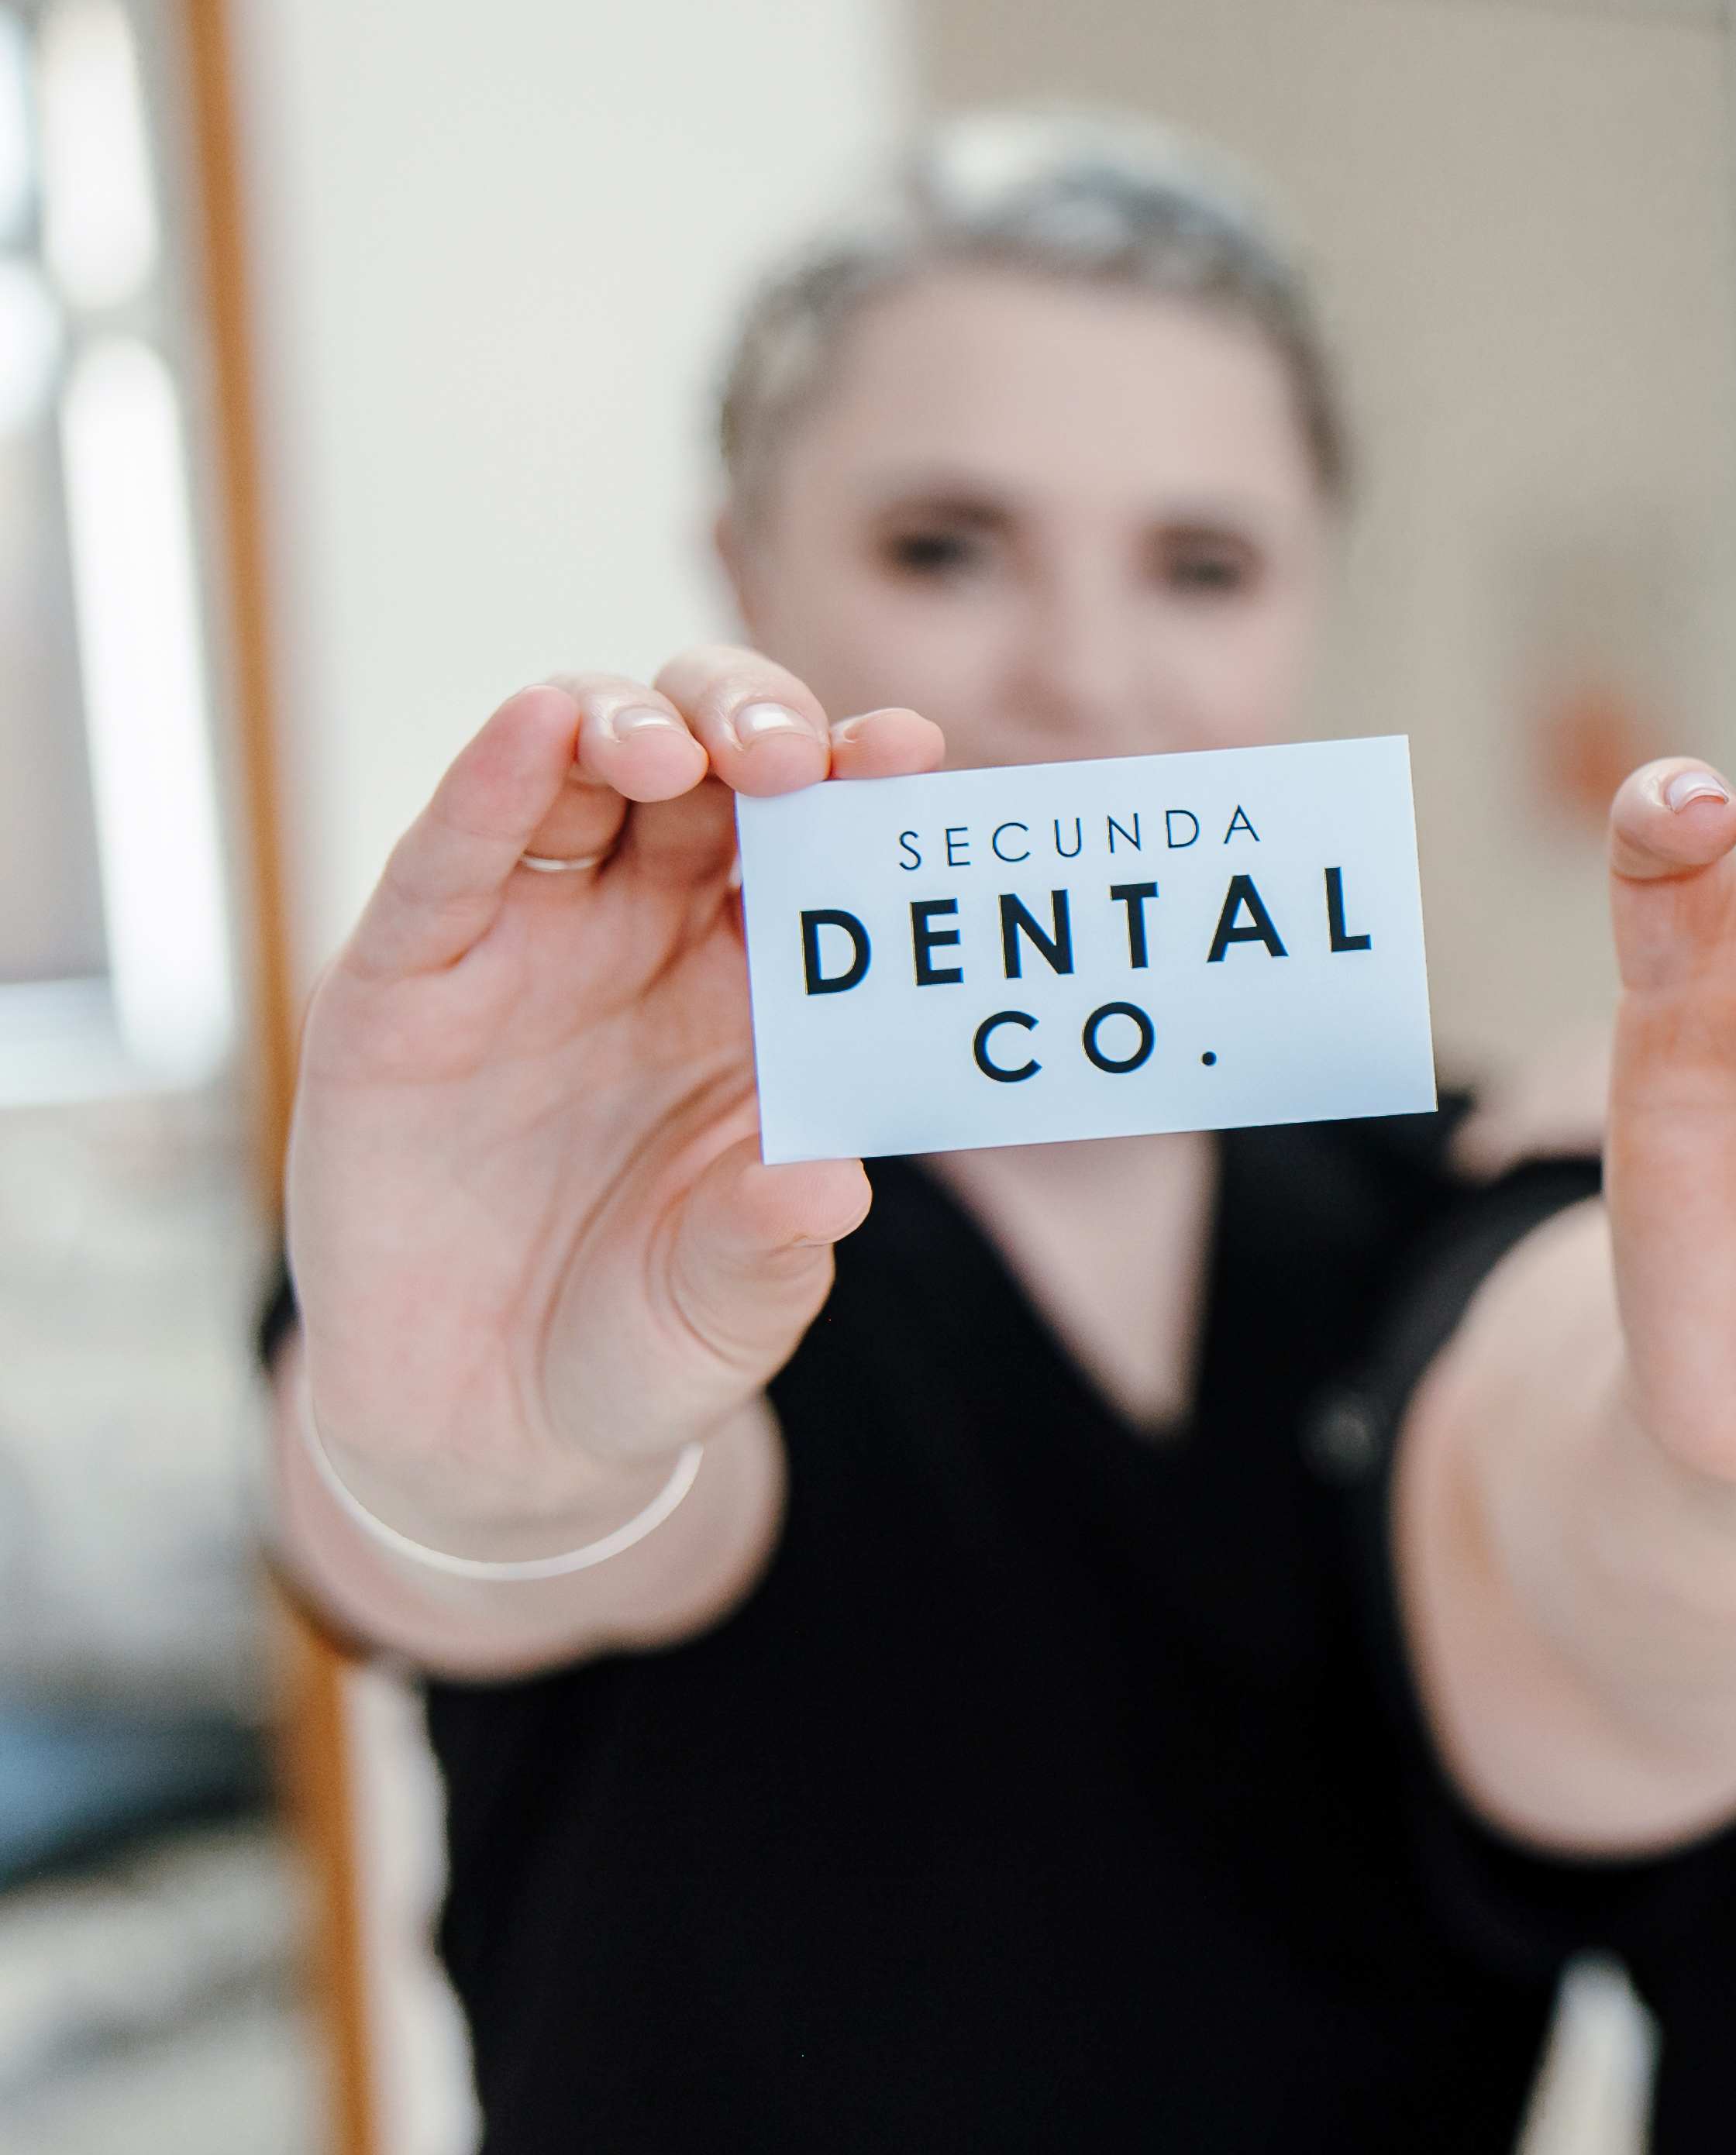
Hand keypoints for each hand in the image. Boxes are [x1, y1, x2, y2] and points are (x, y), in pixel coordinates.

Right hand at [285, 650, 940, 1564]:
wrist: (489, 1431)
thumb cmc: (643, 1340)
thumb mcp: (728, 1308)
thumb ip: (774, 1244)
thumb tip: (831, 1188)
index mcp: (758, 991)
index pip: (818, 847)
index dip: (858, 780)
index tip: (912, 751)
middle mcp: (647, 942)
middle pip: (705, 772)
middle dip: (750, 724)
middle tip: (789, 754)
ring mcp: (525, 948)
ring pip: (576, 774)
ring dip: (634, 727)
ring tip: (678, 753)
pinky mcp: (403, 981)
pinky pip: (449, 856)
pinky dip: (494, 778)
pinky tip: (539, 723)